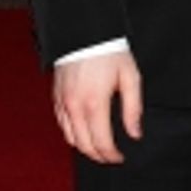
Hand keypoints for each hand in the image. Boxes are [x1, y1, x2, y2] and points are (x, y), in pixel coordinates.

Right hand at [53, 49, 142, 163]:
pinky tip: (84, 132)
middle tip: (111, 157)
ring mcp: (62, 102)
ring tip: (99, 147)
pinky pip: (62, 124)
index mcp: (95, 104)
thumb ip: (133, 109)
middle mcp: (75, 106)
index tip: (120, 158)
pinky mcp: (56, 97)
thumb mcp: (130, 78)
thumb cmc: (110, 53)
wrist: (85, 32)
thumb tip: (135, 134)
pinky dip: (72, 134)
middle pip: (84, 145)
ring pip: (70, 138)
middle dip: (99, 156)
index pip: (101, 143)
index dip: (111, 156)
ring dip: (85, 147)